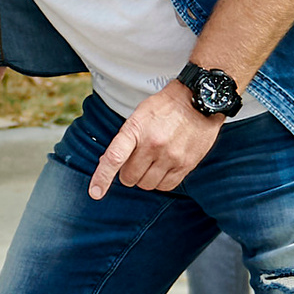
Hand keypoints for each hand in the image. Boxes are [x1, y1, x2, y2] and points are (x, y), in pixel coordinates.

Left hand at [88, 78, 226, 199]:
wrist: (199, 101)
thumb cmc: (165, 107)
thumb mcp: (139, 116)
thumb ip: (125, 140)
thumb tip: (108, 163)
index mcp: (136, 129)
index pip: (114, 158)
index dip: (102, 178)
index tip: (95, 193)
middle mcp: (153, 145)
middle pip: (130, 177)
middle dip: (128, 173)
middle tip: (136, 161)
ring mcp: (170, 156)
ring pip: (147, 185)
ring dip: (145, 178)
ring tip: (152, 161)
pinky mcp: (186, 165)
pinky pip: (166, 186)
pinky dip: (160, 182)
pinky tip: (163, 168)